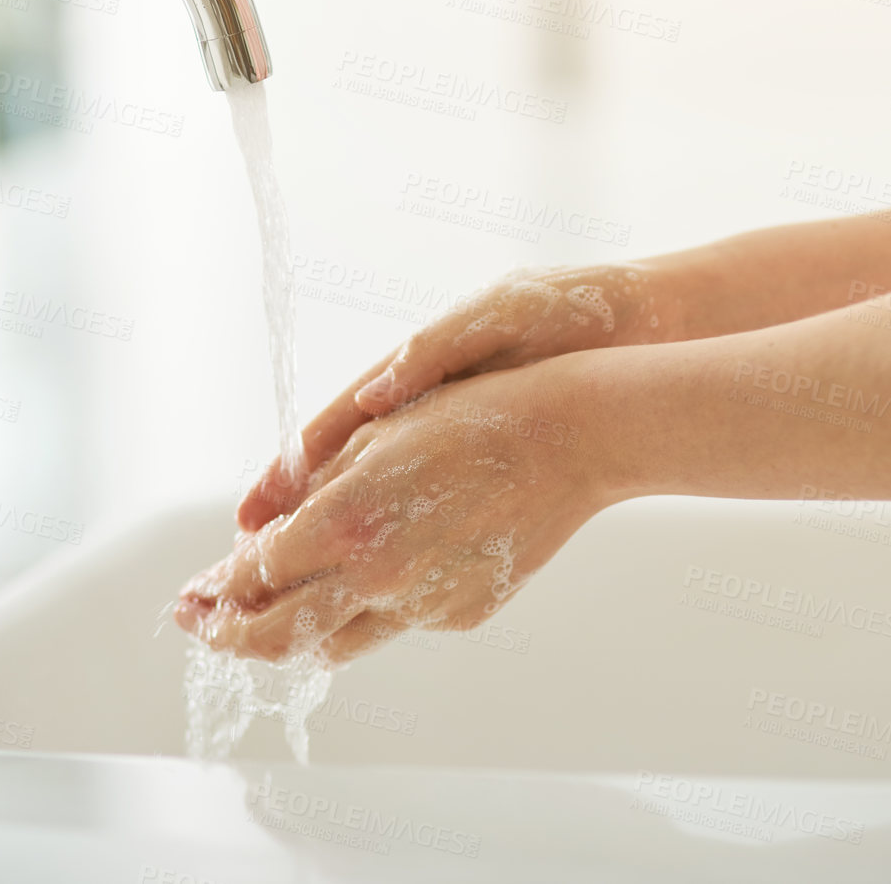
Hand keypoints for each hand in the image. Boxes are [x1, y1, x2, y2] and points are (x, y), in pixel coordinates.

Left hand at [176, 357, 613, 663]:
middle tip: (202, 628)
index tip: (192, 595)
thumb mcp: (374, 434)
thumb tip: (253, 530)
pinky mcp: (459, 614)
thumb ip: (306, 488)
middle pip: (278, 635)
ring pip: (334, 644)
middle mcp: (379, 576)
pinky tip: (355, 586)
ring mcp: (422, 604)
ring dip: (288, 637)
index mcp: (347, 522)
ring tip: (260, 624)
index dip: (215, 590)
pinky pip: (392, 622)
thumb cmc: (472, 416)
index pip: (253, 576)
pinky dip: (360, 610)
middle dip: (229, 636)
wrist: (570, 439)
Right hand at [236, 262, 668, 532]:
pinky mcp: (492, 455)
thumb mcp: (500, 315)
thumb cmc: (570, 311)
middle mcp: (424, 405)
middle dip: (297, 514)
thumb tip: (379, 389)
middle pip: (347, 468)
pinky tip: (381, 572)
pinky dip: (404, 536)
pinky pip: (435, 502)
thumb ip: (437, 349)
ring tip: (295, 579)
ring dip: (340, 534)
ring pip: (384, 491)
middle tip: (249, 562)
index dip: (291, 469)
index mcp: (417, 368)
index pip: (338, 425)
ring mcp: (456, 433)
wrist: (642, 326)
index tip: (252, 514)